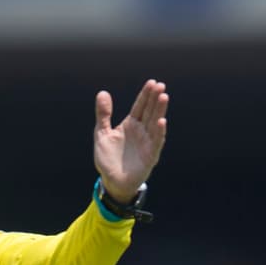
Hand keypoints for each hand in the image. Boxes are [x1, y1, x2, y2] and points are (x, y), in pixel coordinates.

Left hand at [94, 79, 167, 200]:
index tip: (152, 82)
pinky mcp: (150, 156)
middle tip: (160, 85)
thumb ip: (103, 114)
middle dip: (155, 99)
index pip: (140, 106)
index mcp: (130, 125)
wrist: (112, 182)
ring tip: (164, 97)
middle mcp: (141, 132)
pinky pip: (156, 142)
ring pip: (155, 124)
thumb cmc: (107, 159)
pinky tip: (161, 121)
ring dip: (160, 111)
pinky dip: (159, 132)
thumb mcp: (101, 133)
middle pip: (149, 112)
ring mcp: (146, 143)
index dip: (145, 95)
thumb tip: (102, 92)